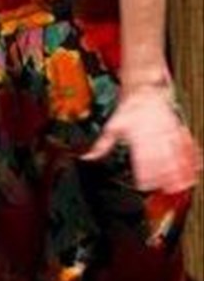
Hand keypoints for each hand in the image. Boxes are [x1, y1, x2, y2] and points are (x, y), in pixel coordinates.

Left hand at [82, 91, 202, 192]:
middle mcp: (154, 133)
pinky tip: (196, 167)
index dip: (144, 172)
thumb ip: (102, 145)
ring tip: (183, 184)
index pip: (142, 158)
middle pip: (161, 158)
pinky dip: (192, 156)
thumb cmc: (129, 111)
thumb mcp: (112, 127)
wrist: (145, 90)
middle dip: (165, 175)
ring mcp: (168, 131)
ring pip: (176, 153)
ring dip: (181, 170)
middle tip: (167, 190)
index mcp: (137, 135)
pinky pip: (187, 144)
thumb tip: (87, 158)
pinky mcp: (177, 129)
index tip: (144, 185)